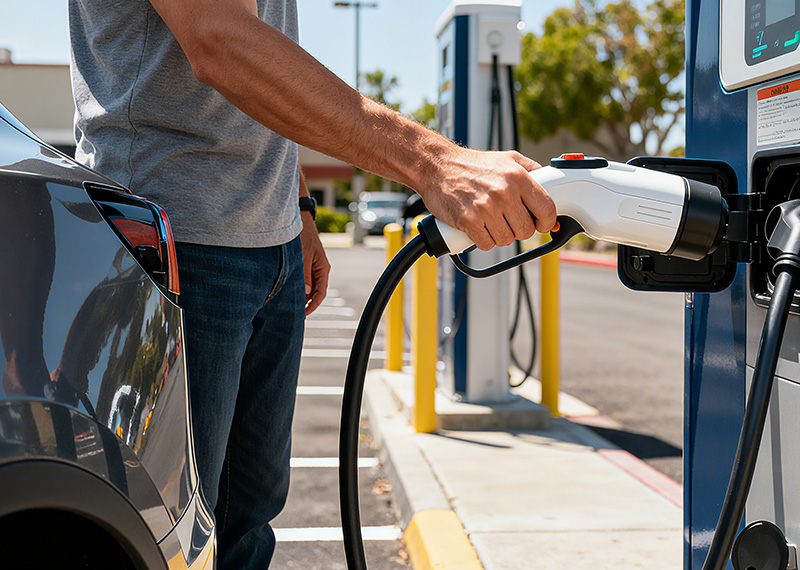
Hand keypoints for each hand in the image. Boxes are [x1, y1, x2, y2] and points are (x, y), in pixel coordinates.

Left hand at [299, 212, 330, 315]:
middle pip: (315, 293)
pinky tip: (288, 292)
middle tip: (293, 314)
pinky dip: (297, 287)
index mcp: (323, 269)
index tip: (303, 314)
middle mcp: (319, 270)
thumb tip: (306, 293)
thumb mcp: (303, 255)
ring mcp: (312, 267)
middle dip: (306, 304)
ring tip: (289, 305)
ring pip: (308, 287)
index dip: (312, 306)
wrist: (300, 219)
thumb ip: (304, 274)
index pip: (320, 293)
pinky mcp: (304, 264)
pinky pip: (303, 280)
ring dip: (301, 296)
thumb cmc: (303, 234)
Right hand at [419, 149, 558, 250]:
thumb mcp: (509, 159)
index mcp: (518, 177)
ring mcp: (485, 208)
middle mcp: (504, 193)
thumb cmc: (472, 165)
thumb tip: (553, 195)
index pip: (547, 209)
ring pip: (506, 240)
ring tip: (491, 221)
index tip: (542, 224)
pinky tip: (478, 227)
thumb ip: (533, 173)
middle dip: (519, 230)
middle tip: (509, 221)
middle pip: (526, 230)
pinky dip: (483, 240)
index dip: (547, 222)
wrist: (437, 166)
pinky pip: (486, 244)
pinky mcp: (468, 221)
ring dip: (500, 235)